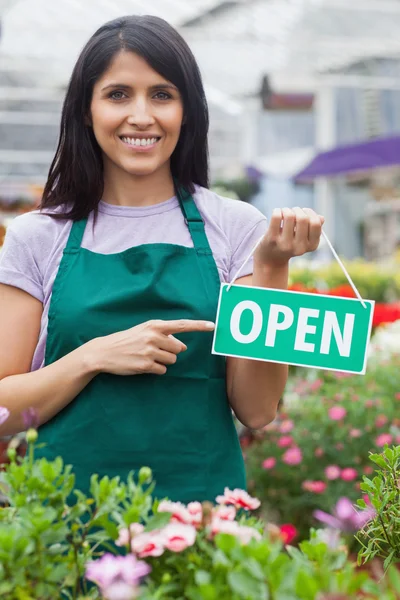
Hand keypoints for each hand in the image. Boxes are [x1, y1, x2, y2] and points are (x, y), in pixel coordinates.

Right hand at [87, 319, 214, 375]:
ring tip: (146, 357)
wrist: (104, 352)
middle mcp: (154, 336)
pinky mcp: (146, 365)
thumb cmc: (126, 340)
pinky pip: (162, 370)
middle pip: (179, 348)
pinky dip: (155, 370)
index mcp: (155, 325)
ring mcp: (150, 351)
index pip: (182, 325)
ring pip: (172, 361)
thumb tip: (182, 345)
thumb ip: (163, 334)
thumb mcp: (143, 330)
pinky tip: (143, 365)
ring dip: (163, 361)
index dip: (199, 326)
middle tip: (152, 350)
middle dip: (170, 352)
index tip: (213, 326)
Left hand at [254, 207, 324, 268]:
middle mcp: (299, 247)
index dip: (310, 213)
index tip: (304, 212)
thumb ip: (314, 228)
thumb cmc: (291, 243)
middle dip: (298, 210)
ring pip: (289, 216)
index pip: (316, 224)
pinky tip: (277, 213)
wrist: (271, 258)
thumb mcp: (305, 238)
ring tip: (284, 213)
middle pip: (303, 218)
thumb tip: (321, 218)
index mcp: (311, 246)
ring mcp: (285, 244)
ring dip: (287, 210)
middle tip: (293, 212)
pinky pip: (276, 216)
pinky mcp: (272, 239)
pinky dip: (277, 211)